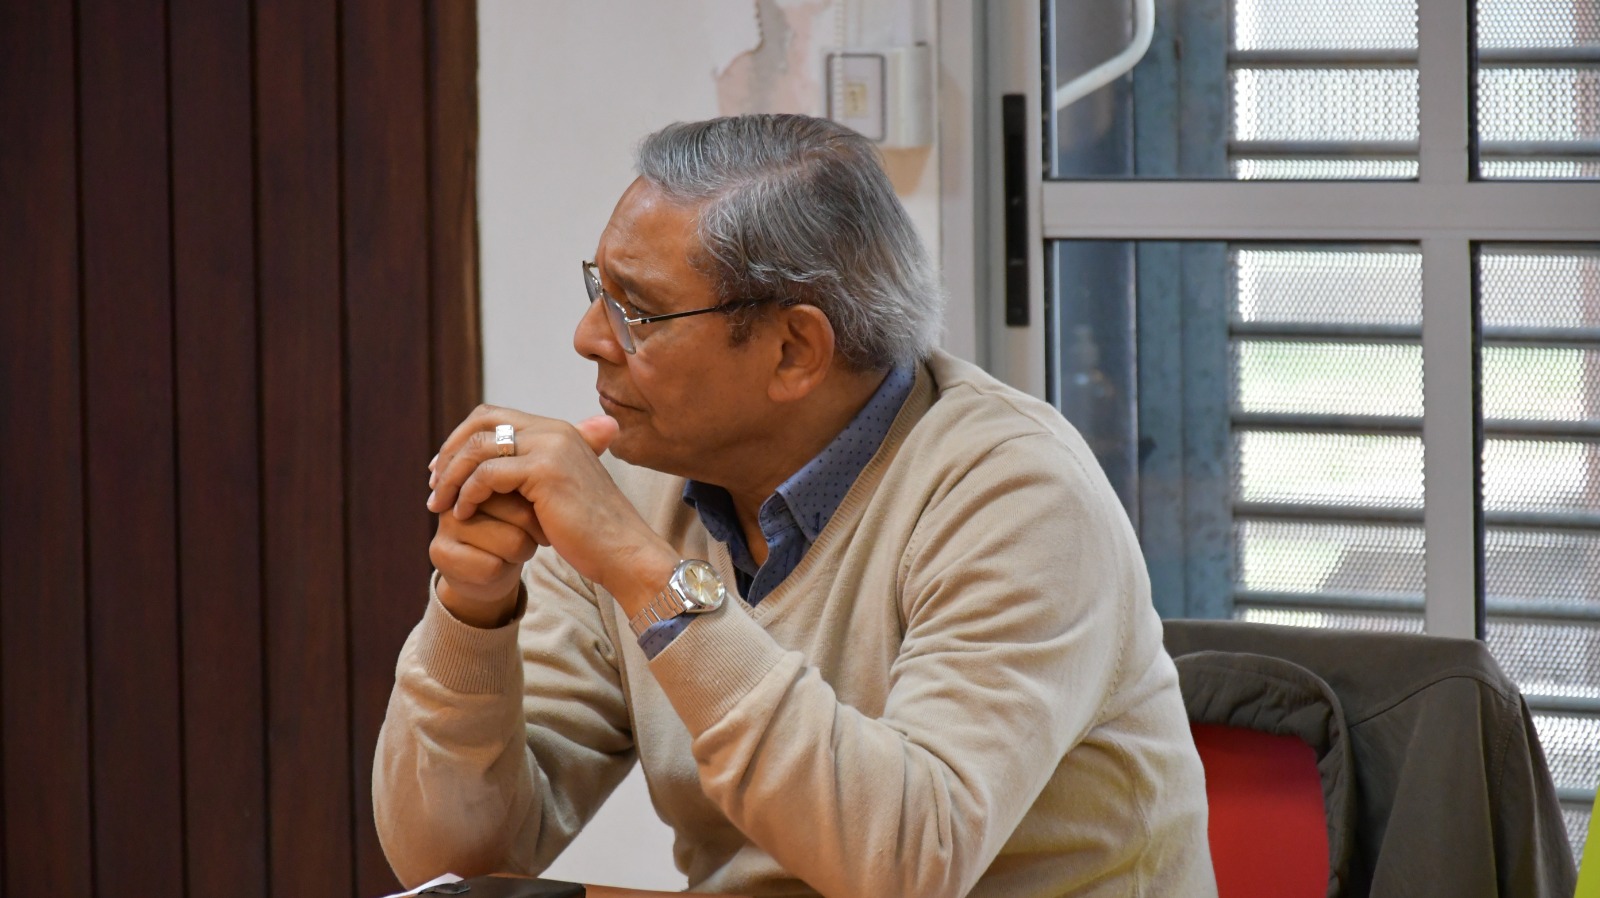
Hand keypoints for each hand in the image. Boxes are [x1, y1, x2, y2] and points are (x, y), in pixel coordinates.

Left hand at [426, 405, 677, 617]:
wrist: (623, 552)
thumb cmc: (592, 532)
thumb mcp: (558, 493)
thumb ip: (529, 475)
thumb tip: (489, 474)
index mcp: (559, 431)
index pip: (495, 416)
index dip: (462, 438)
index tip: (443, 469)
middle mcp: (554, 431)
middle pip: (482, 422)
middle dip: (450, 451)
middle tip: (434, 483)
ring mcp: (551, 447)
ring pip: (479, 447)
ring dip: (451, 476)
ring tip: (439, 504)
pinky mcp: (545, 471)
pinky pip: (487, 475)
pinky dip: (467, 494)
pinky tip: (463, 513)